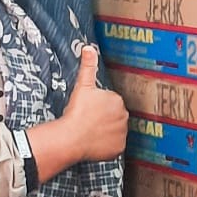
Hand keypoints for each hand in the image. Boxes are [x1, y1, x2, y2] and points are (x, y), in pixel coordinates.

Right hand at [61, 46, 127, 161]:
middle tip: (89, 120)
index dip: (98, 106)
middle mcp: (124, 116)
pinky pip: (114, 145)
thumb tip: (88, 48)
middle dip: (103, 118)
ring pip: (114, 130)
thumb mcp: (83, 85)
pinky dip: (106, 145)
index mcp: (117, 100)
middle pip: (113, 116)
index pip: (109, 102)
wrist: (72, 137)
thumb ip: (88, 65)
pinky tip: (95, 142)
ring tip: (90, 130)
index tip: (89, 109)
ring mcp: (122, 133)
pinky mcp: (118, 148)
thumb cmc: (77, 112)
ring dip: (105, 131)